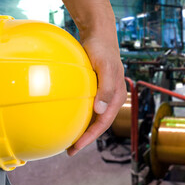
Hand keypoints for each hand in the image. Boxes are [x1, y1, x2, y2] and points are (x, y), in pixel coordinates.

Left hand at [66, 36, 126, 155]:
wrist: (99, 34)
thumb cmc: (102, 49)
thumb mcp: (105, 68)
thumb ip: (106, 89)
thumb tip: (100, 111)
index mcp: (117, 97)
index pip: (104, 123)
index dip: (90, 137)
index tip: (76, 147)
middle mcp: (111, 98)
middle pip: (99, 124)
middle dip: (86, 138)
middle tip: (70, 150)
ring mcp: (103, 93)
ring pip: (94, 116)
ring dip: (83, 128)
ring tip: (69, 138)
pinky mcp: (95, 88)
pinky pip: (87, 105)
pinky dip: (79, 114)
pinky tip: (67, 115)